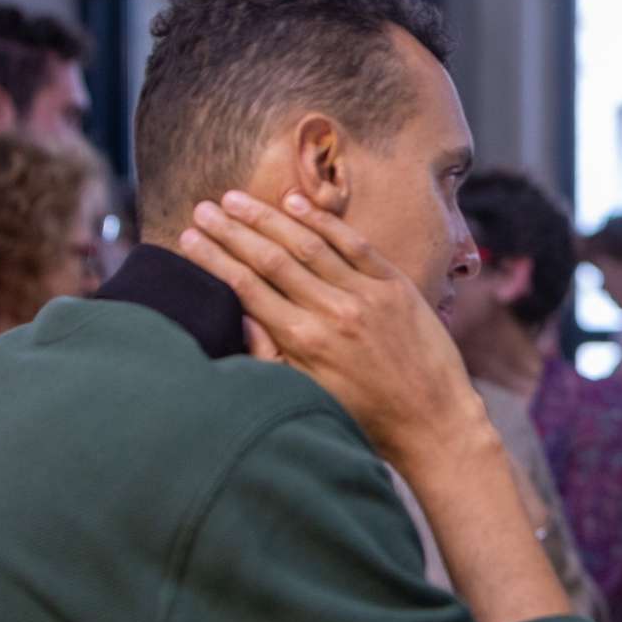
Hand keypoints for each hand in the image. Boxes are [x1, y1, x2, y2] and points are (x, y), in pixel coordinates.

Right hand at [178, 190, 485, 472]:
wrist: (433, 422)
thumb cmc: (366, 418)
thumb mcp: (308, 396)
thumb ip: (270, 356)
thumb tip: (241, 314)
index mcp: (303, 342)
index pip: (246, 287)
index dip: (214, 259)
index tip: (187, 237)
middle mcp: (333, 312)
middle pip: (270, 259)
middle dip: (231, 231)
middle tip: (201, 208)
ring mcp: (367, 295)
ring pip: (308, 244)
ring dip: (267, 218)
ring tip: (235, 199)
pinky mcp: (397, 286)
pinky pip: (354, 244)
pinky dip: (323, 220)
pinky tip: (295, 202)